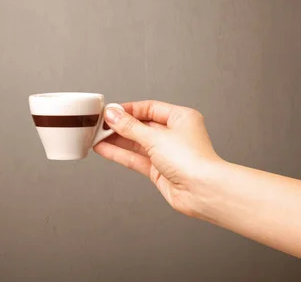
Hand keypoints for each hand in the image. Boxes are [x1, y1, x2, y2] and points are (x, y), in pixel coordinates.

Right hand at [94, 100, 223, 216]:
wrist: (204, 192)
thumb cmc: (193, 160)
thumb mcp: (155, 137)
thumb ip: (130, 127)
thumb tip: (113, 115)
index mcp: (181, 118)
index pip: (149, 108)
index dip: (128, 109)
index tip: (110, 111)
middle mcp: (175, 134)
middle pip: (141, 126)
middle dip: (120, 125)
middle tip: (100, 124)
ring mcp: (167, 153)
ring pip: (137, 143)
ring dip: (117, 140)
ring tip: (97, 136)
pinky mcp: (160, 170)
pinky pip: (136, 158)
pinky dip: (120, 153)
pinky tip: (104, 149)